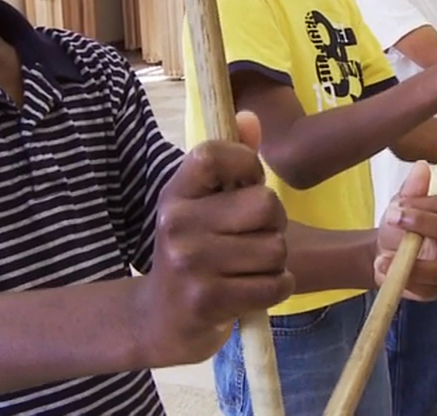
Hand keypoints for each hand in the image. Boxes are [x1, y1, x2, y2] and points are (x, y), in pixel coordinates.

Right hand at [133, 111, 293, 366]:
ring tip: (249, 268)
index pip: (214, 154)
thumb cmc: (194, 254)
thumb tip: (249, 117)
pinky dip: (276, 288)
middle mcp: (176, 223)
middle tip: (254, 238)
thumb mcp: (203, 206)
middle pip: (265, 204)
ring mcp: (190, 263)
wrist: (160, 320)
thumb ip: (231, 162)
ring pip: (275, 248)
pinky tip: (253, 291)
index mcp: (175, 193)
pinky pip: (275, 284)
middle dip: (274, 223)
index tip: (246, 184)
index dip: (247, 164)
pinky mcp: (208, 300)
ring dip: (275, 262)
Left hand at [375, 161, 436, 301]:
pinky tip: (386, 274)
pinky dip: (406, 284)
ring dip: (411, 265)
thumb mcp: (400, 205)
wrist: (382, 254)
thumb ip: (411, 189)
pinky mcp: (436, 290)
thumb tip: (422, 166)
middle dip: (420, 226)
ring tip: (383, 260)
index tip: (396, 206)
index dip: (421, 205)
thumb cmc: (398, 227)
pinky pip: (427, 290)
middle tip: (392, 221)